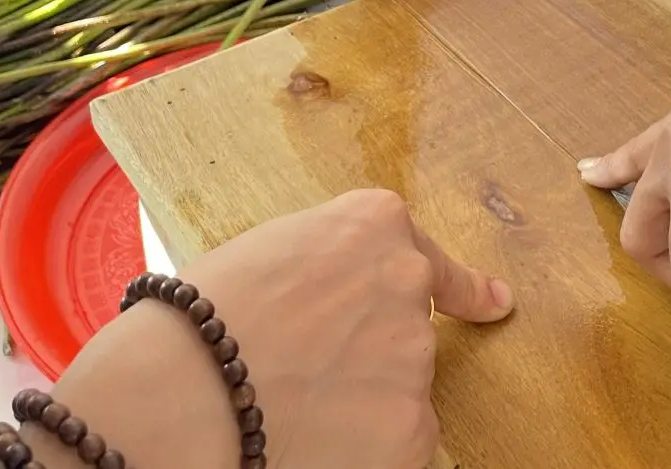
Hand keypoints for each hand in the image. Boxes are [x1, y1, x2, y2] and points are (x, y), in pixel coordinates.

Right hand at [37, 191, 514, 468]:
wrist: (178, 393)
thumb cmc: (197, 320)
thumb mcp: (267, 254)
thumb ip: (327, 268)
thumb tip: (338, 302)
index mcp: (371, 224)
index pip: (430, 257)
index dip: (460, 288)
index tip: (492, 303)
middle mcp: (408, 280)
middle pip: (407, 331)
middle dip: (370, 359)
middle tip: (301, 378)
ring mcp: (415, 356)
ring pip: (400, 392)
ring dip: (362, 406)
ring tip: (287, 410)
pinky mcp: (413, 428)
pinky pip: (398, 444)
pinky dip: (366, 451)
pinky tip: (311, 444)